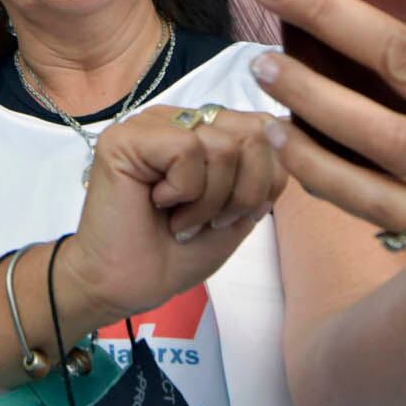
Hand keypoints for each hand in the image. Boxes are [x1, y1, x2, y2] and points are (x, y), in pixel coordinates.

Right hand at [64, 104, 285, 324]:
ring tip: (182, 219)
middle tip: (209, 221)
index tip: (233, 215)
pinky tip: (160, 204)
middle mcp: (178, 120)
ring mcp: (149, 125)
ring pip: (223, 145)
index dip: (266, 179)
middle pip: (253, 133)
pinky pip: (187, 150)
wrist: (124, 285)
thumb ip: (262, 172)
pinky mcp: (125, 138)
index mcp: (203, 131)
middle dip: (243, 192)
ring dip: (210, 199)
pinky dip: (185, 191)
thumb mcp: (237, 212)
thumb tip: (282, 132)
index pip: (267, 128)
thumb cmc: (174, 254)